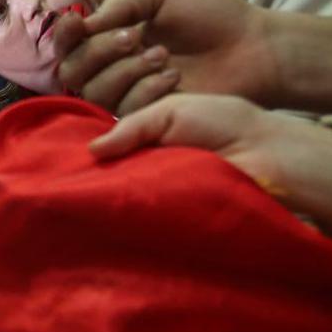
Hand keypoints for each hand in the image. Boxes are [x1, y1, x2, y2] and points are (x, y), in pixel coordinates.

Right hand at [54, 0, 278, 113]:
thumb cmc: (212, 14)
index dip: (64, 35)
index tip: (79, 24)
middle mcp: (114, 67)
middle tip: (134, 38)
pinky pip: (124, 111)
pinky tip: (174, 78)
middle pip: (72, 70)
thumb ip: (121, 3)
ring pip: (95, 92)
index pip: (69, 42)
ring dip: (125, 71)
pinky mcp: (148, 120)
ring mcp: (129, 95)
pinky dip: (145, 91)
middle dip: (99, 51)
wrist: (253, 47)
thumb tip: (84, 25)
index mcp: (113, 34)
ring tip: (163, 56)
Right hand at [92, 94, 331, 240]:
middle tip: (69, 182)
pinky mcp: (173, 220)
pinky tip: (111, 218)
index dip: (89, 157)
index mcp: (148, 143)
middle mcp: (149, 172)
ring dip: (109, 200)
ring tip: (85, 202)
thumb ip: (133, 125)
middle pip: (110, 180)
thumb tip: (91, 150)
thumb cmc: (224, 123)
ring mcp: (159, 198)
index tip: (65, 156)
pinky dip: (132, 219)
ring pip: (122, 202)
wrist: (265, 152)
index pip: (108, 154)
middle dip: (93, 181)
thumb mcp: (171, 110)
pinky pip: (144, 221)